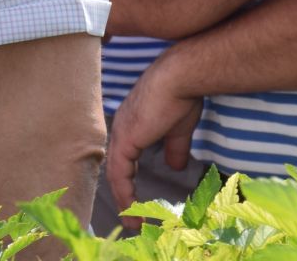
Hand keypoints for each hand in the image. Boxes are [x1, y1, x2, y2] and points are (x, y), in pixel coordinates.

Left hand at [105, 63, 202, 210]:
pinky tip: (131, 207)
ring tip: (132, 220)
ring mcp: (121, 134)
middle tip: (131, 216)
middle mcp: (122, 129)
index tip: (135, 200)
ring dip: (123, 198)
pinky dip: (124, 192)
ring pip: (115, 174)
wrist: (180, 77)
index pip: (123, 158)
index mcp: (132, 124)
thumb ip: (174, 147)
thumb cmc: (181, 94)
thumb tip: (175, 166)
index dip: (127, 179)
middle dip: (122, 194)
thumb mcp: (179, 128)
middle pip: (116, 168)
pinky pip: (119, 174)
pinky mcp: (126, 140)